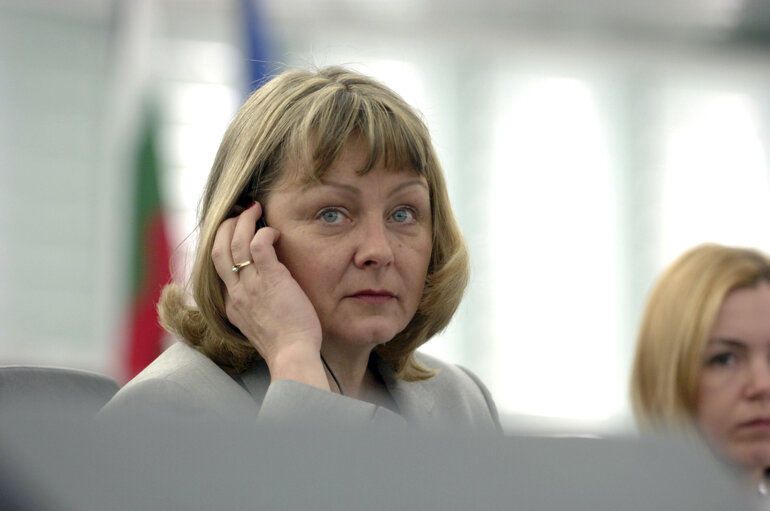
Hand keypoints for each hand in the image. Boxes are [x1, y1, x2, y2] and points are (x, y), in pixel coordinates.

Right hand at [212, 202, 328, 390]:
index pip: (218, 267)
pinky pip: (259, 245)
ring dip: (244, 221)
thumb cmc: (286, 345)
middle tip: (240, 212)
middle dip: (226, 226)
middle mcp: (235, 293)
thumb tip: (265, 291)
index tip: (233, 231)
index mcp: (231, 305)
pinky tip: (275, 231)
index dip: (222, 243)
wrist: (292, 355)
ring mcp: (251, 286)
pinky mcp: (271, 280)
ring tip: (255, 209)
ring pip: (236, 243)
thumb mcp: (260, 325)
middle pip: (218, 249)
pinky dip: (264, 232)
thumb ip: (256, 307)